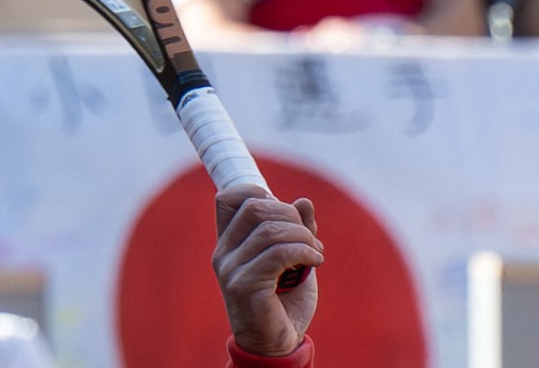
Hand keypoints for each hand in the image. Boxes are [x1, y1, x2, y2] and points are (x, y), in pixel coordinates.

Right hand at [212, 185, 322, 357]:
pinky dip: (304, 251)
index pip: (228, 198)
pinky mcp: (244, 286)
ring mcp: (230, 270)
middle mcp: (223, 253)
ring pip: (270, 231)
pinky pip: (278, 253)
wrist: (277, 345)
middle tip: (310, 237)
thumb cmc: (284, 302)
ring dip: (303, 236)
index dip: (257, 192)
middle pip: (255, 207)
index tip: (284, 212)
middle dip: (290, 215)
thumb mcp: (293, 258)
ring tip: (316, 253)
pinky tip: (315, 261)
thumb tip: (304, 202)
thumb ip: (296, 229)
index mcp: (228, 243)